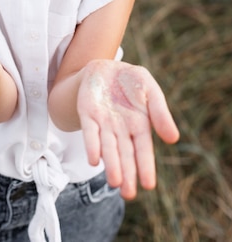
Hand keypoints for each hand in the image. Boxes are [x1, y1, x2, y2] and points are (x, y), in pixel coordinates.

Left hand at [77, 60, 178, 199]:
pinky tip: (94, 159)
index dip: (145, 167)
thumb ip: (160, 112)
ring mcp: (103, 124)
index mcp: (139, 126)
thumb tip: (173, 139)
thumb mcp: (150, 90)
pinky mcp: (88, 115)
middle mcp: (121, 130)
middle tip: (128, 193)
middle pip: (125, 155)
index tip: (148, 185)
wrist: (105, 67)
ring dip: (110, 164)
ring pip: (108, 147)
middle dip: (127, 174)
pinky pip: (90, 131)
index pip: (143, 150)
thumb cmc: (131, 81)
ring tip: (114, 182)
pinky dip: (92, 145)